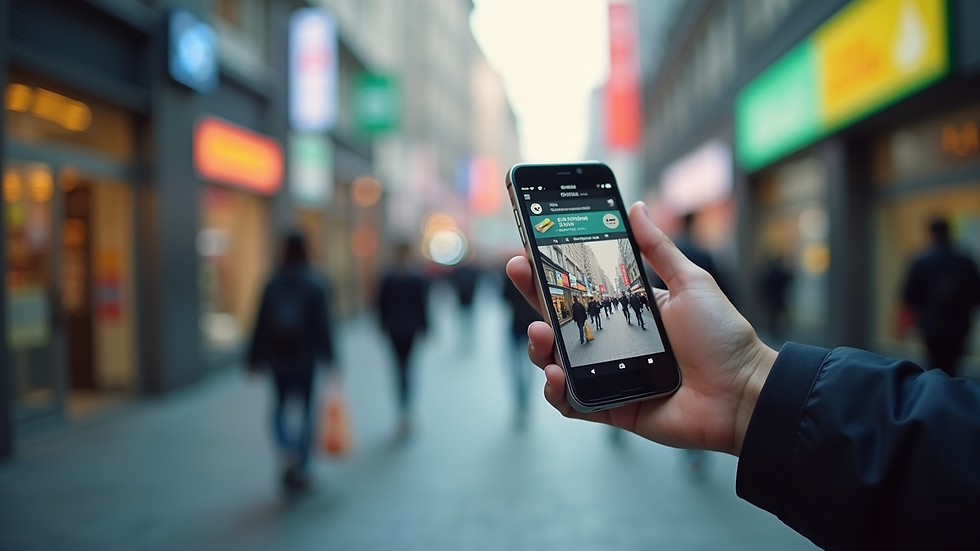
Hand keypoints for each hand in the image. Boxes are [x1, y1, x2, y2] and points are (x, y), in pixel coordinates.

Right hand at [506, 202, 776, 455]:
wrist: (743, 392)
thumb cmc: (722, 337)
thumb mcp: (691, 282)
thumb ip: (658, 247)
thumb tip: (636, 206)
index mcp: (628, 308)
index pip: (581, 287)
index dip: (553, 270)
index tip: (531, 248)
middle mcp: (613, 340)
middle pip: (560, 318)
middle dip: (534, 296)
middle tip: (520, 273)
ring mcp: (608, 375)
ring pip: (556, 360)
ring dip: (539, 346)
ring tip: (541, 333)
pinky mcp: (609, 407)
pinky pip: (570, 402)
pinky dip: (556, 392)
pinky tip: (555, 375)